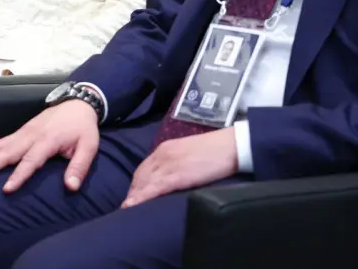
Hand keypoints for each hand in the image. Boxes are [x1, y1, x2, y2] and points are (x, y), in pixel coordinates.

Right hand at [0, 99, 99, 193]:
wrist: (77, 103)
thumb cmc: (82, 128)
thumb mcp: (89, 146)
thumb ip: (79, 167)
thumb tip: (71, 187)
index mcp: (47, 140)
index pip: (31, 160)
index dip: (19, 175)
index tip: (6, 189)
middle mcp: (31, 135)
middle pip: (7, 152)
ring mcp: (23, 132)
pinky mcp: (19, 132)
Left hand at [121, 128, 238, 208]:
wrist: (230, 146)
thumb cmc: (216, 151)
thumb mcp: (190, 154)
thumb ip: (179, 163)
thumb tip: (174, 177)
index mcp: (166, 148)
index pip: (144, 168)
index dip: (137, 184)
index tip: (133, 196)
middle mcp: (163, 154)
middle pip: (140, 176)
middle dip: (133, 192)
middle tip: (128, 207)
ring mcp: (168, 164)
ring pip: (144, 182)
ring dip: (133, 197)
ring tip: (126, 211)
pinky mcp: (177, 175)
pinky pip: (154, 188)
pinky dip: (141, 198)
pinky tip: (133, 206)